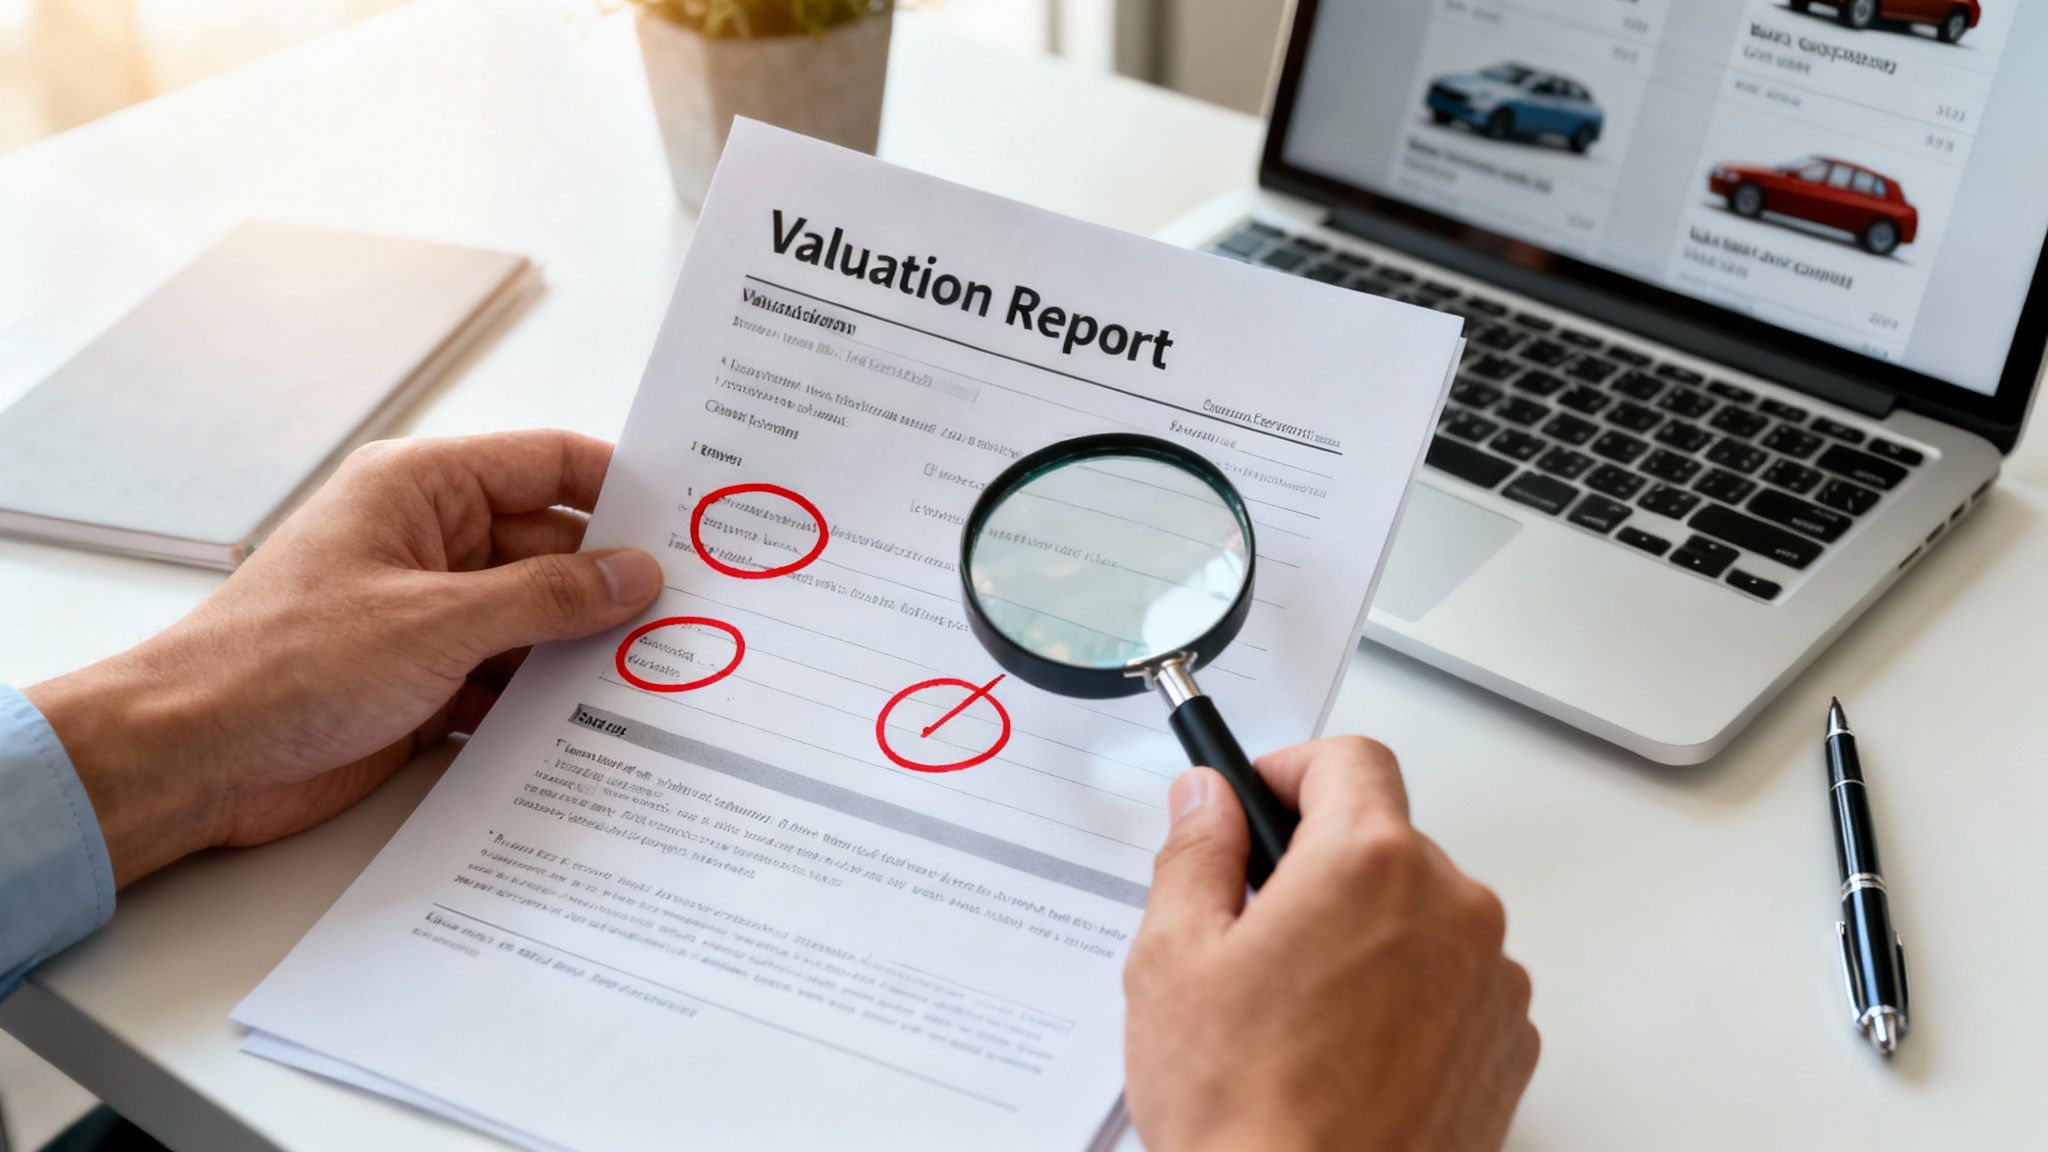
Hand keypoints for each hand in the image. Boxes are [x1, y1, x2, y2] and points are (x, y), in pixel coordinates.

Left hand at [26, 431, 663, 887]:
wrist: (190, 759)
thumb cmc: (277, 666)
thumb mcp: (435, 623)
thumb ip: (546, 598)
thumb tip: (632, 574)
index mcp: (420, 490)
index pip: (547, 464)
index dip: (621, 487)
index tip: (692, 520)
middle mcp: (428, 542)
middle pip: (552, 548)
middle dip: (614, 585)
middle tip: (695, 616)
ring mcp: (427, 615)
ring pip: (537, 621)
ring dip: (584, 651)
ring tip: (662, 674)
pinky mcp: (423, 681)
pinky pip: (509, 680)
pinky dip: (546, 702)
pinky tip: (597, 725)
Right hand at [1124, 737, 1537, 1151]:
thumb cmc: (1247, 1112)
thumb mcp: (1173, 959)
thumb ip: (1196, 853)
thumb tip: (1209, 803)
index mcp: (1369, 865)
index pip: (1350, 761)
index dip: (1292, 770)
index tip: (1260, 799)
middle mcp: (1452, 909)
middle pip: (1384, 840)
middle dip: (1319, 866)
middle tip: (1252, 926)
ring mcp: (1490, 982)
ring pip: (1421, 915)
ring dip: (1367, 934)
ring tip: (1296, 1010)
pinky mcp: (1506, 1047)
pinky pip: (1454, 984)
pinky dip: (1407, 996)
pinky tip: (1343, 1050)